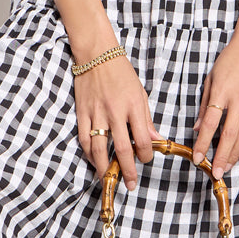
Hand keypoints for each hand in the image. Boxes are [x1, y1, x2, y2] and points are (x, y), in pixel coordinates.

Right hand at [75, 55, 159, 190]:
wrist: (96, 53)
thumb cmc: (121, 72)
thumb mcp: (140, 92)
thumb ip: (146, 118)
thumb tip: (156, 139)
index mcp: (133, 106)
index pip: (143, 138)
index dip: (146, 154)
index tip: (147, 160)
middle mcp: (115, 112)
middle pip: (124, 149)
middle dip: (128, 170)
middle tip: (132, 184)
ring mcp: (97, 113)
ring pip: (101, 149)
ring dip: (105, 168)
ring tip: (109, 180)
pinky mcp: (82, 113)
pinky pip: (84, 139)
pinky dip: (89, 154)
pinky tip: (94, 162)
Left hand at [190, 30, 238, 176]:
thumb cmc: (230, 59)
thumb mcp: (212, 78)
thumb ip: (205, 104)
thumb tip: (198, 128)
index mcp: (222, 91)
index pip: (211, 123)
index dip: (203, 143)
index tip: (197, 159)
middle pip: (229, 134)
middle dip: (221, 156)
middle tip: (215, 173)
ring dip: (236, 153)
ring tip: (228, 166)